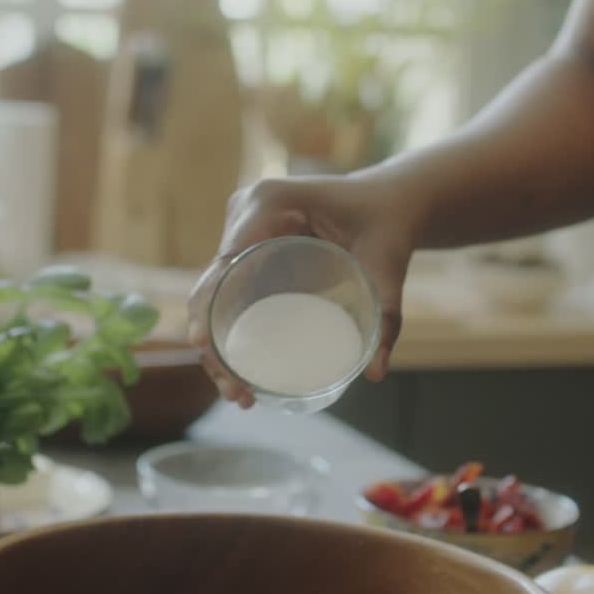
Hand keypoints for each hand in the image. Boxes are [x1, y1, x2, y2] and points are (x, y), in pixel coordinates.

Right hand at [187, 175, 416, 406]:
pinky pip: (228, 286)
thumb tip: (376, 374)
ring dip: (216, 341)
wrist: (389, 200)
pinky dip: (227, 325)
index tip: (203, 344)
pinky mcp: (248, 245)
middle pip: (213, 282)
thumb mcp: (388, 266)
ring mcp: (243, 227)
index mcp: (270, 203)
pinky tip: (238, 370)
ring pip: (214, 290)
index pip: (227, 261)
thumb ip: (386, 316)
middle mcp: (247, 212)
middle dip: (213, 339)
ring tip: (238, 394)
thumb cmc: (389, 222)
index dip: (210, 304)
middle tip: (236, 392)